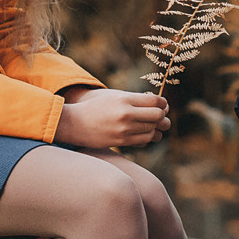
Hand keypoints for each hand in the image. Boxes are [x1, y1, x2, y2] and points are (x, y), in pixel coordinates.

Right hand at [55, 88, 171, 147]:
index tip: (163, 104)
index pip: (155, 101)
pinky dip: (149, 137)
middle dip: (162, 116)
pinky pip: (144, 141)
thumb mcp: (115, 96)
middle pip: (157, 116)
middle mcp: (126, 114)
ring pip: (153, 130)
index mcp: (124, 99)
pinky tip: (145, 133)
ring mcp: (124, 130)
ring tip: (153, 125)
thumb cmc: (97, 107)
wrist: (75, 123)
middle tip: (161, 115)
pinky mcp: (121, 142)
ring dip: (156, 128)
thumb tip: (159, 104)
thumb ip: (136, 99)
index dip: (163, 103)